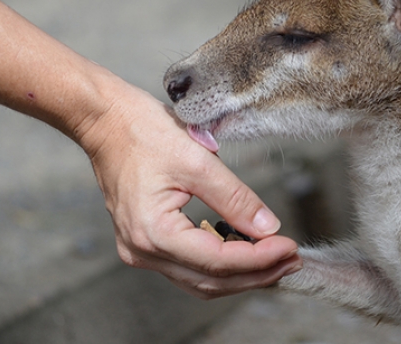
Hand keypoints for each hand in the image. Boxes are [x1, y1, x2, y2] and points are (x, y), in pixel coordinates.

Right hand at [77, 79, 300, 298]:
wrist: (107, 120)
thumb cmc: (144, 132)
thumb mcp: (199, 161)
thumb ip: (235, 198)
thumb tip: (269, 227)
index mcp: (154, 232)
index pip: (218, 261)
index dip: (260, 258)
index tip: (291, 247)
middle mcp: (142, 250)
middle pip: (210, 280)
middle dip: (256, 273)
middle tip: (293, 259)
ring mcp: (140, 249)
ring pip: (200, 279)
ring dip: (240, 273)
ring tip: (276, 258)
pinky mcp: (144, 241)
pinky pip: (187, 266)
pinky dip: (219, 264)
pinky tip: (244, 250)